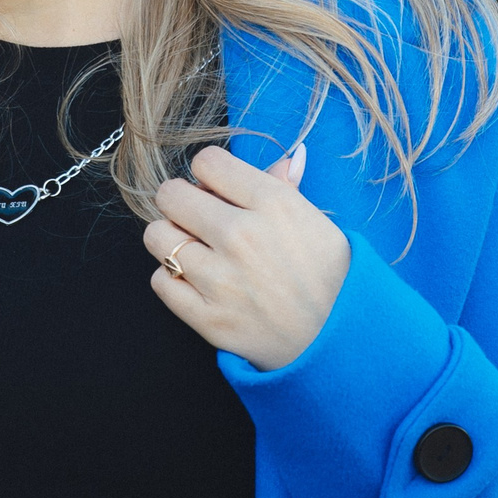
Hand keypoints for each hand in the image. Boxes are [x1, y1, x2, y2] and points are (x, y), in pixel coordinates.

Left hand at [147, 141, 348, 370]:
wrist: (340, 341)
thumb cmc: (331, 278)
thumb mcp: (317, 223)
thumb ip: (286, 188)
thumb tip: (286, 156)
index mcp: (273, 203)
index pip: (207, 162)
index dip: (209, 174)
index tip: (217, 191)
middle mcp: (242, 235)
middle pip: (170, 194)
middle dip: (180, 202)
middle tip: (197, 219)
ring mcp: (222, 278)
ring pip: (157, 237)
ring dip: (172, 241)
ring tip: (195, 252)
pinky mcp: (208, 318)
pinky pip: (160, 281)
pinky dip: (172, 280)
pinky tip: (196, 282)